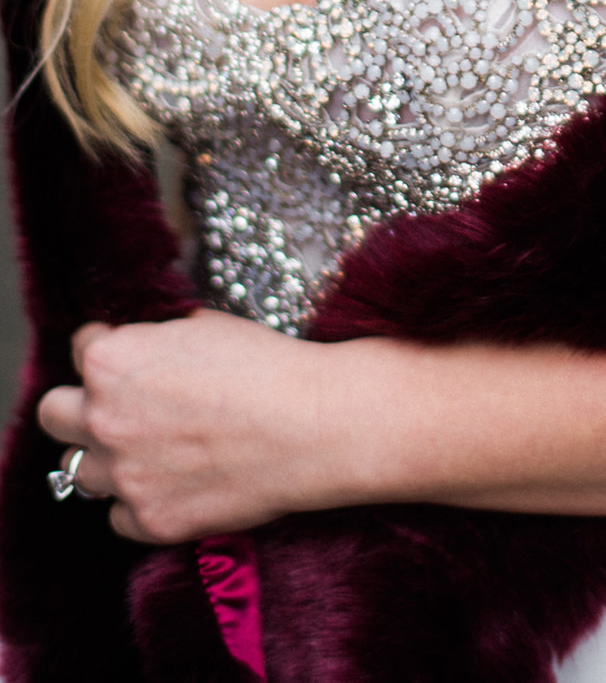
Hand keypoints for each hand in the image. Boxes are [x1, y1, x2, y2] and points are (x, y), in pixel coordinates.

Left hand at [37, 310, 330, 542]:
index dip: (113, 347)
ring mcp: (123, 476)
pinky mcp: (149, 520)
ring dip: (105, 456)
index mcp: (112, 361)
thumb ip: (155, 341)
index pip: (81, 347)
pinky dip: (138, 500)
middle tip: (121, 404)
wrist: (311, 424)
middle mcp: (103, 419)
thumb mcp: (203, 324)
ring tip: (149, 447)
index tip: (138, 357)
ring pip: (76, 470)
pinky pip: (117, 515)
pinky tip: (173, 480)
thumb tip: (145, 350)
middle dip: (81, 404)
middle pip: (55, 413)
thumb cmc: (265, 365)